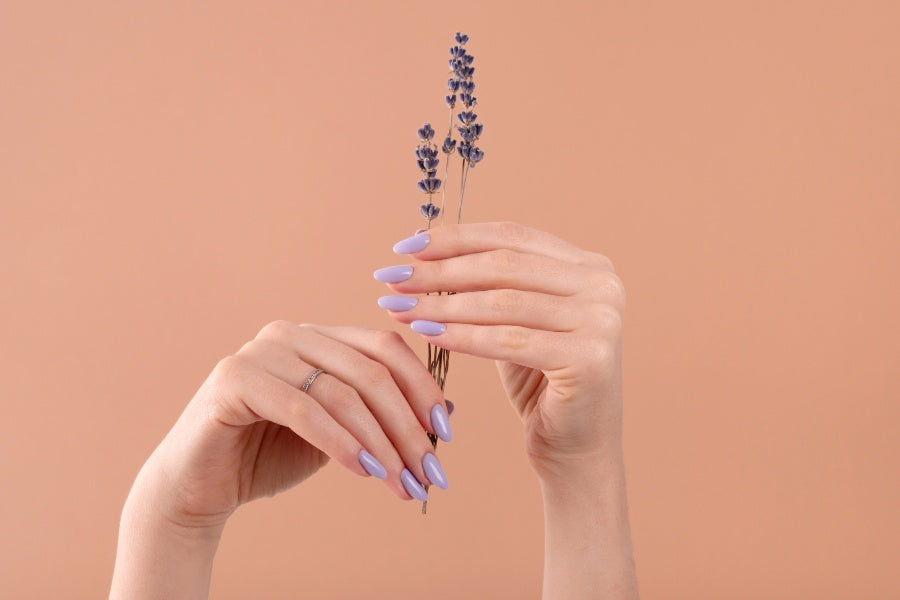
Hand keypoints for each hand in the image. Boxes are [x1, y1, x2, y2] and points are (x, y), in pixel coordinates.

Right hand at [143, 322, 452, 529]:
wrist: (200, 488)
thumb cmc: (269, 457)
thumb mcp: (341, 436)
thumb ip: (382, 417)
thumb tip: (447, 410)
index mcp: (319, 339)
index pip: (385, 347)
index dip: (422, 388)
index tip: (445, 433)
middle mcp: (291, 334)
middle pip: (371, 371)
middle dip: (407, 425)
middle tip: (429, 471)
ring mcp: (260, 351)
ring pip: (342, 392)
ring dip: (381, 442)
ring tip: (400, 480)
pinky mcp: (234, 378)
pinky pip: (304, 409)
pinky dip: (341, 442)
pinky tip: (364, 470)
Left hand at [375, 221, 625, 479]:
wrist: (578, 451)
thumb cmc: (541, 384)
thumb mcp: (514, 322)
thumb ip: (487, 285)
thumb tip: (422, 248)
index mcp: (590, 266)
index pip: (512, 236)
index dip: (455, 238)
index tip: (405, 246)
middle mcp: (604, 286)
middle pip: (504, 265)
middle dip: (440, 270)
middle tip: (391, 277)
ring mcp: (602, 321)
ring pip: (502, 303)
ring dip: (441, 304)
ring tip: (397, 307)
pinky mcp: (590, 359)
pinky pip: (508, 341)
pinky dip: (461, 336)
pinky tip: (425, 333)